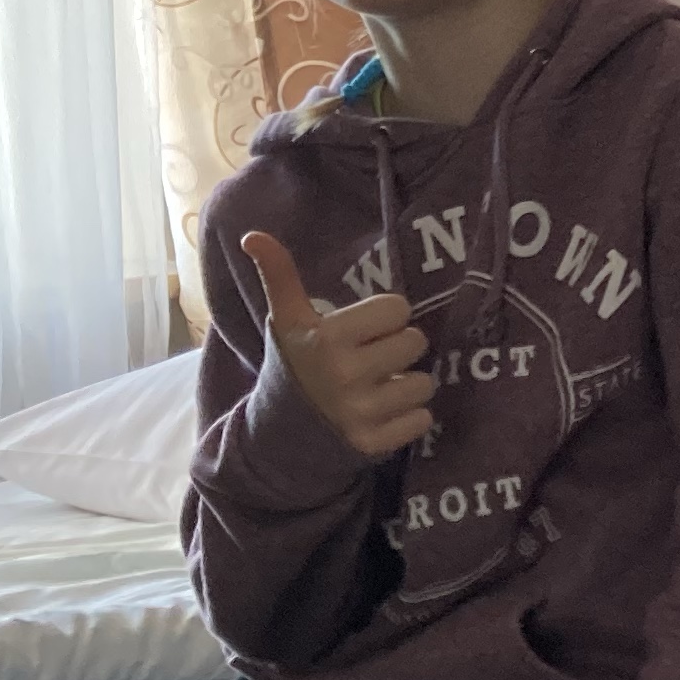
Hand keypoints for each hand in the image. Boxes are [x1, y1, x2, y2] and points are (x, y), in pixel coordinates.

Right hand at [242, 232, 436, 458]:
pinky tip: (383, 413)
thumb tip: (254, 235)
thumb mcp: (286, 320)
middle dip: (398, 348)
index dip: (385, 317)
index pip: (399, 308)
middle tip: (374, 358)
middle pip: (416, 342)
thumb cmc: (294, 364)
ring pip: (425, 383)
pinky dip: (409, 417)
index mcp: (327, 338)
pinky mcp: (373, 444)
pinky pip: (423, 419)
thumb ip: (279, 275)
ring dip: (408, 384)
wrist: (280, 432)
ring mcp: (359, 413)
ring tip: (379, 386)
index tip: (364, 330)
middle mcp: (345, 375)